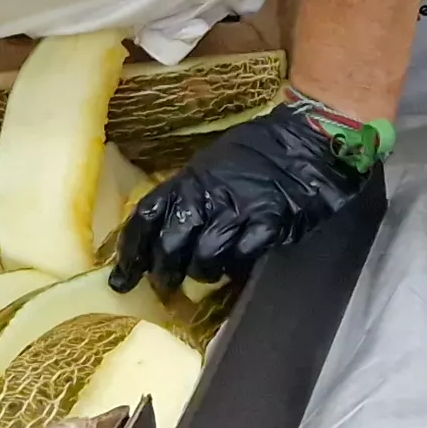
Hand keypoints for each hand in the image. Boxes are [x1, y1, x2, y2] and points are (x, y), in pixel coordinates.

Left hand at [109, 103, 366, 291]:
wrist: (306, 139)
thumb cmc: (257, 151)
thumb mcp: (212, 164)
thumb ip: (190, 194)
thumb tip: (166, 229)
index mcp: (189, 179)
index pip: (147, 217)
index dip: (130, 251)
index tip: (120, 279)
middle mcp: (207, 196)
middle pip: (171, 245)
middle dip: (163, 273)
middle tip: (164, 287)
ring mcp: (238, 210)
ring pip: (204, 258)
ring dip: (201, 274)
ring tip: (205, 278)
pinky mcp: (268, 223)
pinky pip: (243, 257)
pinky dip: (236, 267)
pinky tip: (237, 266)